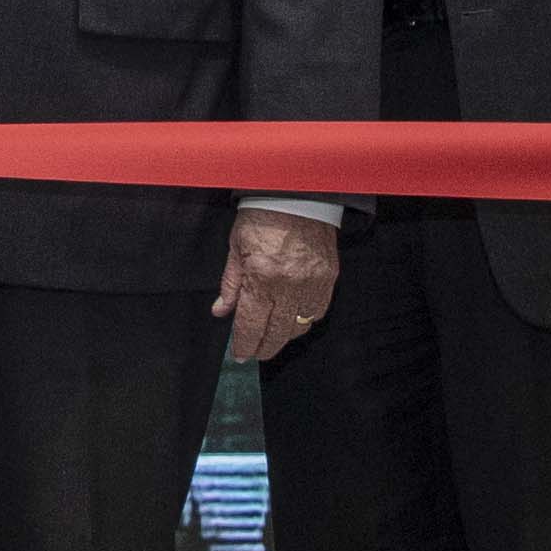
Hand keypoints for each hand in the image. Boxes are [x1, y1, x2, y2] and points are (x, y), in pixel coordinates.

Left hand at [216, 207, 340, 363]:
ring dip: (284, 336)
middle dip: (264, 347)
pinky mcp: (328, 278)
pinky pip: (317, 311)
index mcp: (261, 277)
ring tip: (272, 337)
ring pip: (298, 326)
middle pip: (276, 333)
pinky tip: (293, 319)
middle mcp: (288, 285)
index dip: (244, 344)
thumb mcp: (236, 247)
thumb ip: (231, 284)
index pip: (251, 324)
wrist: (298, 195)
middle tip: (255, 353)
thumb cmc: (262, 217)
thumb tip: (221, 312)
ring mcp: (312, 283)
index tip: (240, 354)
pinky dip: (304, 319)